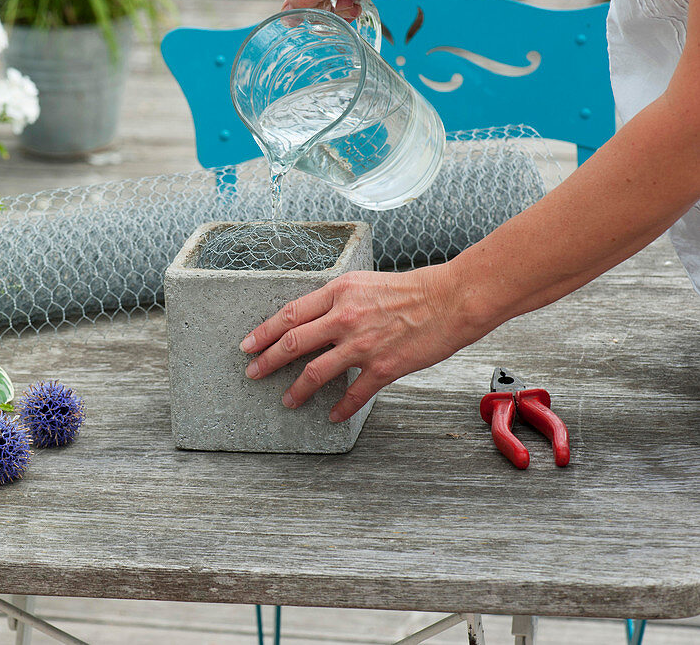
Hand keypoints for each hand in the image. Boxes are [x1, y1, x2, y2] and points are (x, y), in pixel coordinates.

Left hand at [239, 265, 488, 421]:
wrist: (451, 299)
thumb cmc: (411, 290)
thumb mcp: (364, 283)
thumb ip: (338, 301)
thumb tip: (315, 320)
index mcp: (338, 292)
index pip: (289, 314)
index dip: (263, 332)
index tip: (247, 344)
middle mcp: (344, 317)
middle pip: (293, 343)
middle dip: (267, 361)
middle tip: (252, 373)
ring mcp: (362, 344)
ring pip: (316, 372)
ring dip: (296, 390)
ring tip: (287, 400)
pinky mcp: (383, 367)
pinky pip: (353, 393)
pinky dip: (340, 408)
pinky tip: (332, 416)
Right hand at [284, 0, 436, 10]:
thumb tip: (286, 14)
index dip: (306, 2)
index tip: (322, 10)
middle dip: (325, 6)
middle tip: (343, 3)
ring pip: (324, 3)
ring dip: (338, 10)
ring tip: (354, 1)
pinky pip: (339, 5)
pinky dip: (348, 9)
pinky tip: (360, 2)